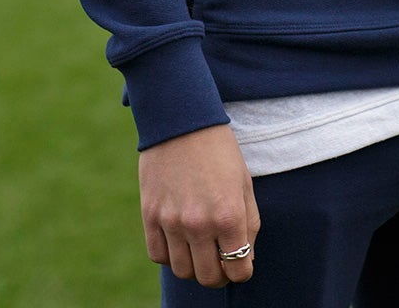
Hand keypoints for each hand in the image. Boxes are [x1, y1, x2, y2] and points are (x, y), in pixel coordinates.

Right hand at [138, 124, 259, 285]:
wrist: (182, 120)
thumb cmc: (220, 151)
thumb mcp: (244, 185)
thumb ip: (248, 227)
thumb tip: (244, 261)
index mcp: (229, 215)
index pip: (239, 271)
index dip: (242, 271)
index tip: (239, 262)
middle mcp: (199, 223)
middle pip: (208, 278)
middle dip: (218, 274)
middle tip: (219, 259)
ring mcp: (171, 221)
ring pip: (182, 270)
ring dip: (193, 265)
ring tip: (198, 248)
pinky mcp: (149, 214)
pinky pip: (158, 255)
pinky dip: (169, 254)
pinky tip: (178, 239)